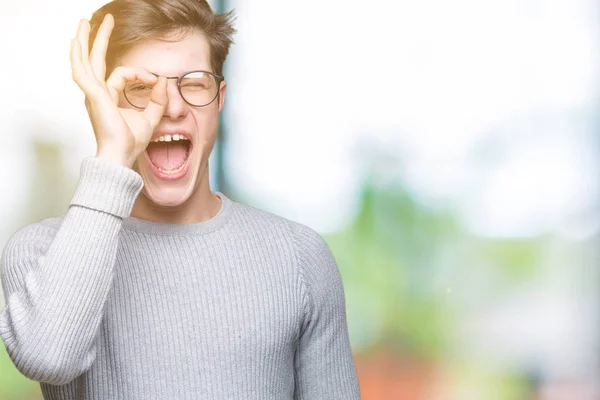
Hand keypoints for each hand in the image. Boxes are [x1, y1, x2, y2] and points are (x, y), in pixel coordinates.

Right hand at [70, 14, 167, 167]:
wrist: (121, 155)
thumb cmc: (130, 142)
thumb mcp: (150, 118)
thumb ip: (158, 100)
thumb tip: (164, 81)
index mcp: (108, 97)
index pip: (123, 74)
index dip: (142, 74)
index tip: (156, 81)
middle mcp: (97, 93)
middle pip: (96, 59)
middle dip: (99, 38)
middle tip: (103, 19)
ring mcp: (92, 94)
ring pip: (86, 60)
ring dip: (86, 40)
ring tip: (84, 21)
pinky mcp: (93, 95)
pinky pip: (82, 71)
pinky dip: (78, 56)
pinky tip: (76, 42)